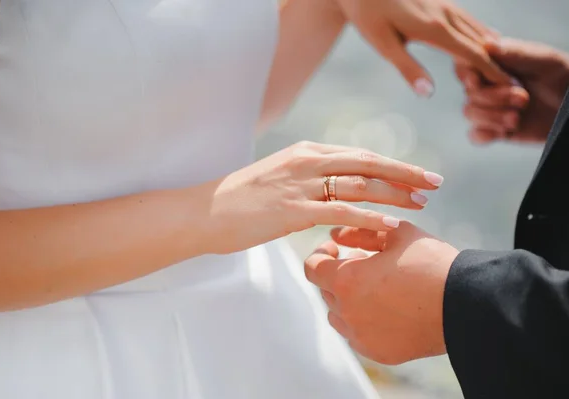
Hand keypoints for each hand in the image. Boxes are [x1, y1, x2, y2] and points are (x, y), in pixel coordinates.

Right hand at [204, 141, 442, 253]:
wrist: (206, 211)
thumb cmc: (242, 199)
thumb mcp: (280, 178)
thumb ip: (309, 179)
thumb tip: (334, 190)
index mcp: (307, 152)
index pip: (360, 155)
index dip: (393, 164)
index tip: (418, 174)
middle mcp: (308, 161)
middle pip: (369, 163)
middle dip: (406, 173)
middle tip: (435, 182)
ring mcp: (301, 183)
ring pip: (360, 184)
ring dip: (395, 194)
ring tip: (422, 204)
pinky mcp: (293, 209)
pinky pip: (341, 211)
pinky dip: (370, 218)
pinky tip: (392, 227)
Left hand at [304, 222, 457, 364]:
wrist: (467, 303)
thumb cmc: (431, 263)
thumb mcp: (396, 234)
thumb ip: (360, 232)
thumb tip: (337, 235)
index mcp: (346, 281)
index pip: (312, 267)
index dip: (321, 254)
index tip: (336, 249)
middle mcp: (347, 312)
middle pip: (326, 290)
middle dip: (339, 273)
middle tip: (362, 261)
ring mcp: (361, 336)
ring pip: (339, 315)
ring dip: (348, 298)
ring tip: (376, 284)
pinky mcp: (378, 352)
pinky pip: (357, 334)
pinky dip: (364, 320)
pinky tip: (387, 306)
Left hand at [334, 0, 509, 95]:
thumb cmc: (368, 15)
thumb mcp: (383, 45)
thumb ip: (407, 68)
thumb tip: (428, 93)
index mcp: (435, 30)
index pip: (473, 55)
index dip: (492, 73)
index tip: (508, 89)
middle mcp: (445, 16)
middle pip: (480, 43)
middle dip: (498, 65)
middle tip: (513, 86)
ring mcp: (443, 6)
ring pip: (476, 29)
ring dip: (492, 49)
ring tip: (506, 69)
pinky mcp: (438, 2)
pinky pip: (467, 19)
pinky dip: (481, 33)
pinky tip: (486, 39)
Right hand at [457, 38, 568, 143]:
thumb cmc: (560, 75)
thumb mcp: (543, 59)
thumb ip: (515, 52)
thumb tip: (487, 45)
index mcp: (493, 64)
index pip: (465, 66)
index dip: (466, 74)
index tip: (477, 79)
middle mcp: (487, 85)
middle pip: (469, 93)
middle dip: (493, 98)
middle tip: (523, 98)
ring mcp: (488, 108)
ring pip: (469, 113)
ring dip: (492, 116)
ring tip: (517, 117)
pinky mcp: (494, 129)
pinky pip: (475, 135)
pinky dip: (484, 134)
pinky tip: (504, 131)